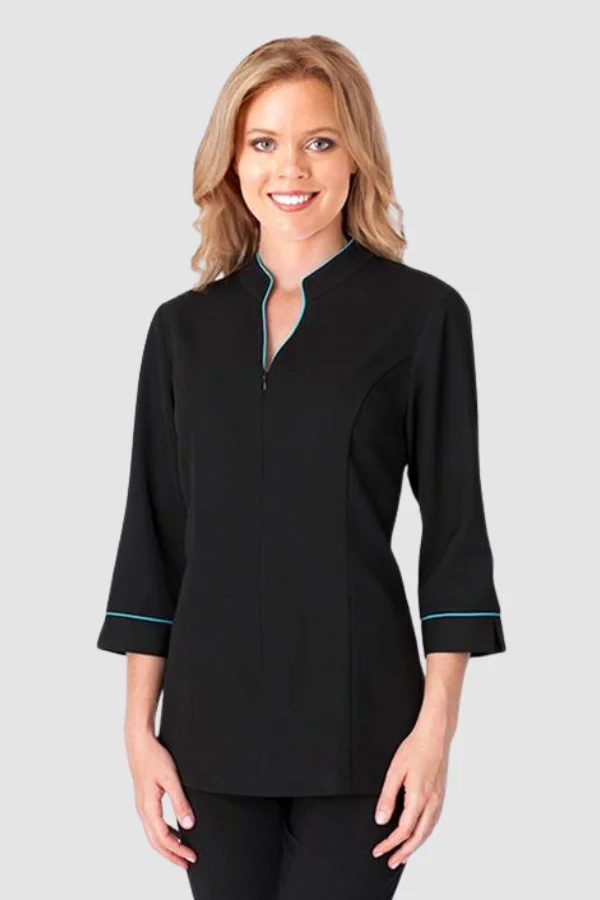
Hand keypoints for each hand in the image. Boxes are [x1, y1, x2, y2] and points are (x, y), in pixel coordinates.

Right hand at [126, 729, 197, 869]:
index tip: (192, 857)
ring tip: (182, 852)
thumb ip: (180, 802)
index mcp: (148, 808)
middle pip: (156, 842)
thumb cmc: (154, 758)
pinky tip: (174, 832)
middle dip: (172, 855)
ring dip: (168, 846)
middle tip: (187, 863)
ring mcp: (142, 806)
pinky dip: (164, 834)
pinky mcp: (144, 801)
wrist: (139, 744)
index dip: (179, 850)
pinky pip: (153, 825)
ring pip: (153, 835)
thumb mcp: (171, 779)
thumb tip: (189, 825)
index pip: (164, 838)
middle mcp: (143, 811)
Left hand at [371, 720, 449, 867]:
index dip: (390, 844)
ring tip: (404, 854)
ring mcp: (438, 799)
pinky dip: (424, 834)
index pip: (403, 831)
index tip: (379, 850)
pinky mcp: (440, 795)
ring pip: (428, 831)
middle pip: (418, 837)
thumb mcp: (394, 772)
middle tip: (392, 861)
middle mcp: (431, 802)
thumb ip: (387, 797)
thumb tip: (381, 819)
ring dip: (415, 846)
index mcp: (418, 798)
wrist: (434, 736)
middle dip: (404, 852)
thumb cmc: (415, 749)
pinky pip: (433, 822)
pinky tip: (419, 834)